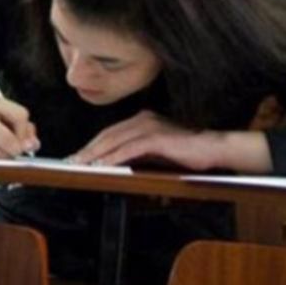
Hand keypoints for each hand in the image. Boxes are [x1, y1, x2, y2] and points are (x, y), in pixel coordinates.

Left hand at [73, 110, 222, 168]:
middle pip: (107, 135)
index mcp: (141, 120)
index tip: (78, 156)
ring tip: (81, 165)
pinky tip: (103, 166)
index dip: (92, 145)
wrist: (214, 148)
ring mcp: (149, 127)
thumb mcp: (156, 152)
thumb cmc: (187, 152)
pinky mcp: (157, 138)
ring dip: (95, 154)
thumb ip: (137, 153)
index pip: (110, 133)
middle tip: (71, 162)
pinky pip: (129, 149)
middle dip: (88, 150)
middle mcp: (142, 119)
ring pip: (114, 141)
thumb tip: (115, 164)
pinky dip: (114, 158)